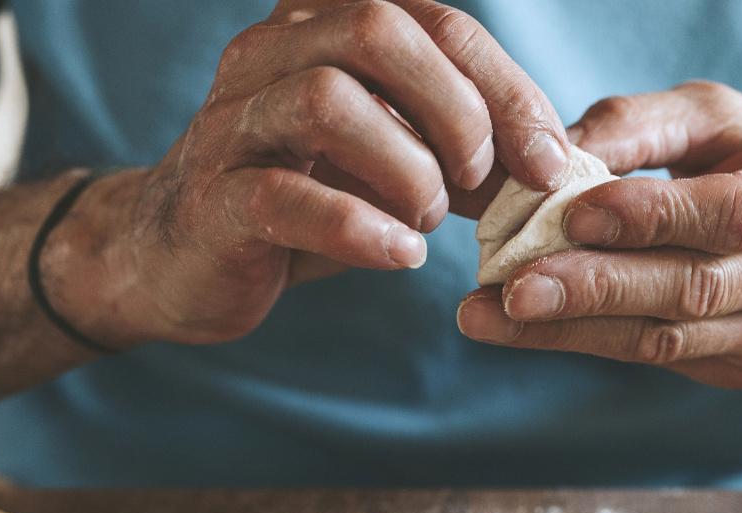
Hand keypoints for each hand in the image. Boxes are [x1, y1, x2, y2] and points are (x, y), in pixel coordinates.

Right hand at [51, 0, 572, 346]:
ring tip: (429, 218)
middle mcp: (269, 53)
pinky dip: (360, 227)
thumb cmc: (306, 200)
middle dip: (457, 109)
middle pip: (378, 30)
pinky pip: (285, 196)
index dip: (504, 85)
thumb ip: (467, 150)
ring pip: (329, 99)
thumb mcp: (396, 161)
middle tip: (481, 180)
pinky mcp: (212, 198)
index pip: (432, 18)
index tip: (548, 157)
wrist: (181, 259)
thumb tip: (560, 162)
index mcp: (321, 24)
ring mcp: (232, 122)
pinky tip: (401, 255)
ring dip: (407, 167)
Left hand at [456, 81, 741, 387]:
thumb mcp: (728, 118)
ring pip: (671, 339)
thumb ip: (646, 124)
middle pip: (697, 288)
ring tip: (487, 315)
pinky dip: (590, 341)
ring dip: (573, 329)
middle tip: (507, 285)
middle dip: (595, 289)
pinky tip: (530, 326)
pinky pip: (663, 358)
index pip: (736, 215)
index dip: (653, 218)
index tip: (572, 214)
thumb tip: (556, 151)